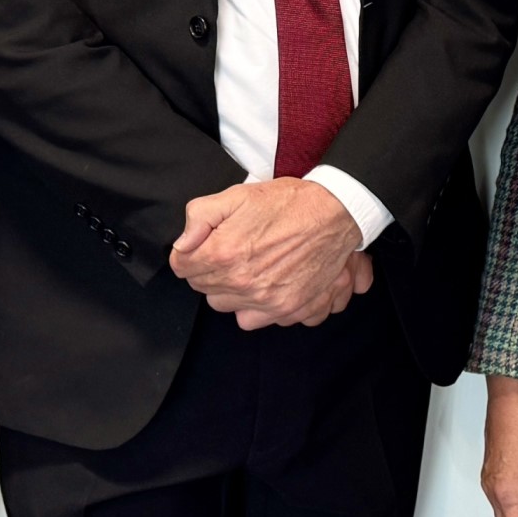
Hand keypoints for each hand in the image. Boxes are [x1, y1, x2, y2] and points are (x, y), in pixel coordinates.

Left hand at [170, 178, 365, 327]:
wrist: (335, 213)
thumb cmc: (288, 203)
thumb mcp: (237, 195)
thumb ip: (200, 216)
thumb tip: (182, 243)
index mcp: (223, 252)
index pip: (182, 267)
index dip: (191, 253)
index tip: (204, 246)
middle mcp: (241, 282)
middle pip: (204, 289)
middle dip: (211, 272)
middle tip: (231, 253)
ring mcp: (264, 299)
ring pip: (226, 307)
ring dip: (231, 292)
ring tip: (249, 270)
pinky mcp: (286, 308)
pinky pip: (253, 321)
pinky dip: (255, 308)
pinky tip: (265, 286)